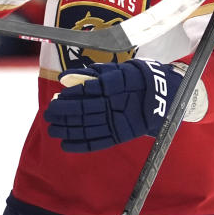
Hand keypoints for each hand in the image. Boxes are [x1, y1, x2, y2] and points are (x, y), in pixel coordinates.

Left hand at [44, 59, 200, 152]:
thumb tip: (65, 78)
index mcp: (116, 84)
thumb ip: (91, 74)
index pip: (89, 90)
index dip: (71, 95)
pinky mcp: (121, 135)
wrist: (165, 96)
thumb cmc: (136, 78)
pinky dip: (81, 144)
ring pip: (89, 126)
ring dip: (68, 129)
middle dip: (64, 112)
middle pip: (85, 109)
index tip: (57, 97)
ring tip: (52, 129)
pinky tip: (66, 145)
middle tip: (48, 113)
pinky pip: (98, 142)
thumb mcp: (117, 70)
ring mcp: (119, 121)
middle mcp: (117, 104)